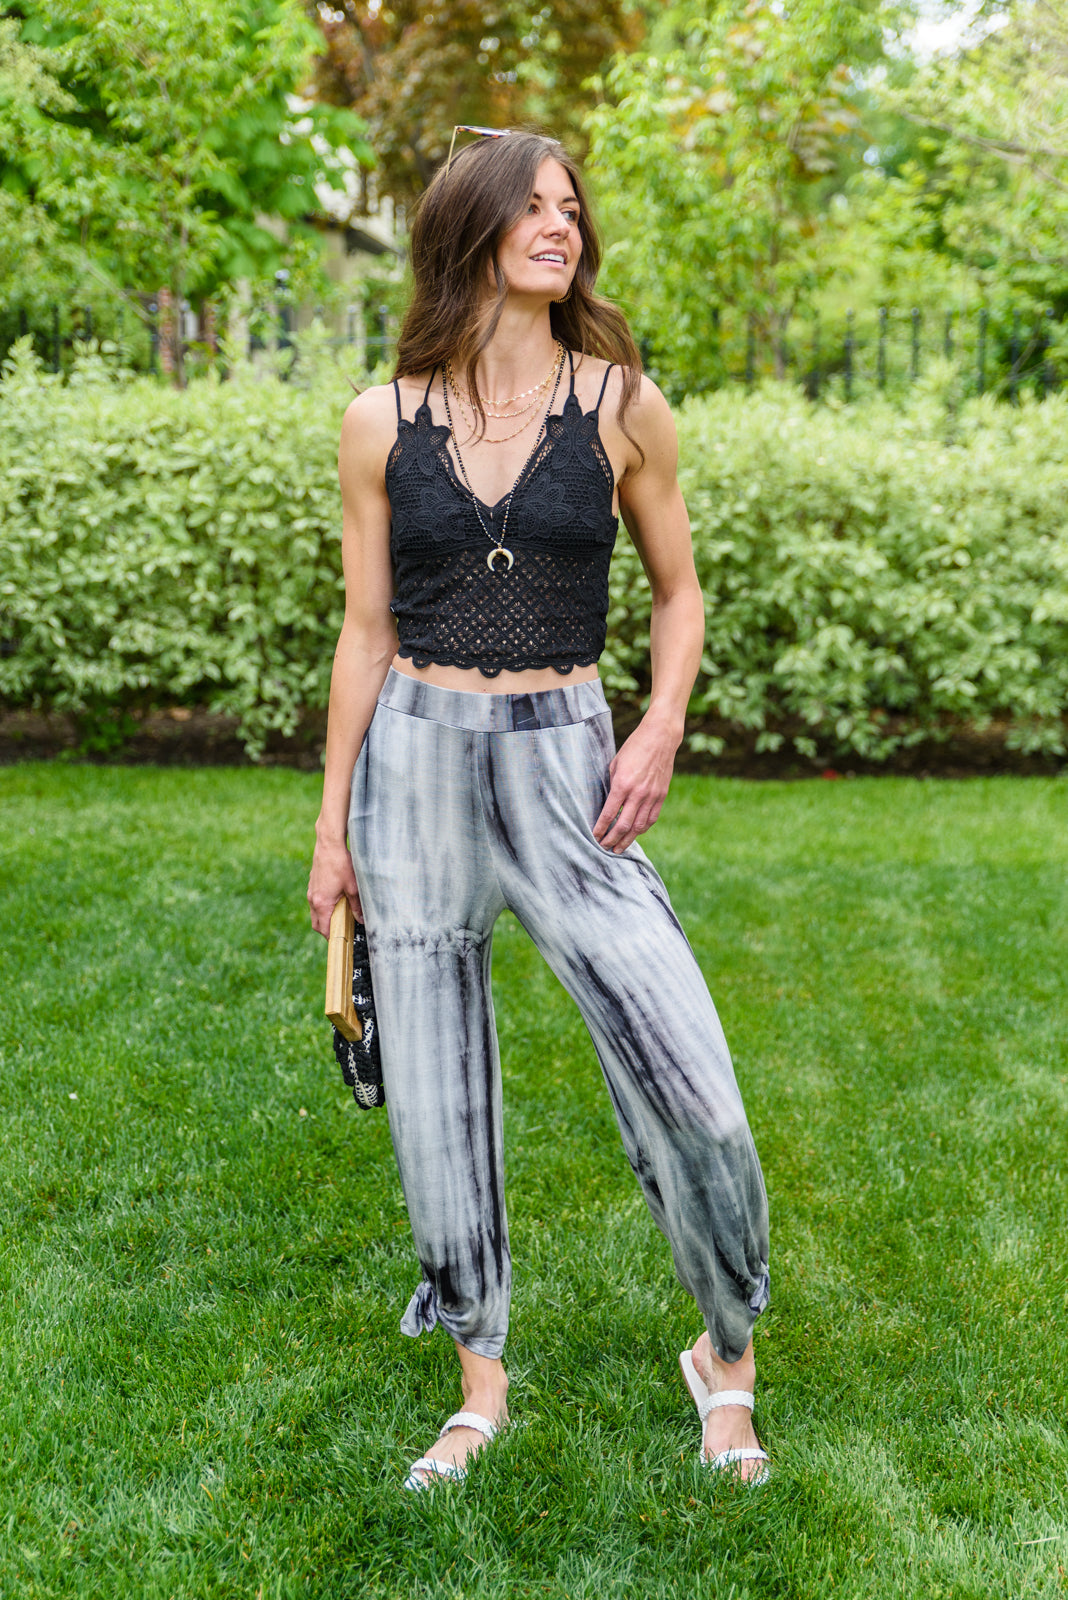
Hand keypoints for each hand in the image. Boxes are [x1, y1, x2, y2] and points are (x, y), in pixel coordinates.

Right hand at [307, 838, 361, 936]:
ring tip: (339, 917)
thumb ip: (357, 905)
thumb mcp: (354, 887)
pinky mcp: (313, 884)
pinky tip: (335, 901)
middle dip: (327, 930)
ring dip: (324, 918)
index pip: (323, 928)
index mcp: (321, 903)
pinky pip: (315, 902)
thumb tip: (361, 919)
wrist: (329, 844)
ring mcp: (311, 891)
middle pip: (316, 923)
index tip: (341, 941)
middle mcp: (313, 899)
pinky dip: (323, 907)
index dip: (331, 937)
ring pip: (315, 912)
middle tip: (340, 932)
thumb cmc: (341, 864)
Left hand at [592, 716, 680, 853]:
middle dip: (612, 840)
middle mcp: (638, 793)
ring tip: (619, 848)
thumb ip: (611, 784)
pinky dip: (642, 829)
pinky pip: (651, 818)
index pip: (609, 814)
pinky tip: (634, 834)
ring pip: (639, 827)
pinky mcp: (661, 796)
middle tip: (604, 848)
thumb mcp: (615, 764)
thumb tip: (607, 803)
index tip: (594, 837)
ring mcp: (652, 796)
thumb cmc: (633, 748)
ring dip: (627, 840)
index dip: (600, 828)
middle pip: (623, 826)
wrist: (660, 738)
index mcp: (622, 784)